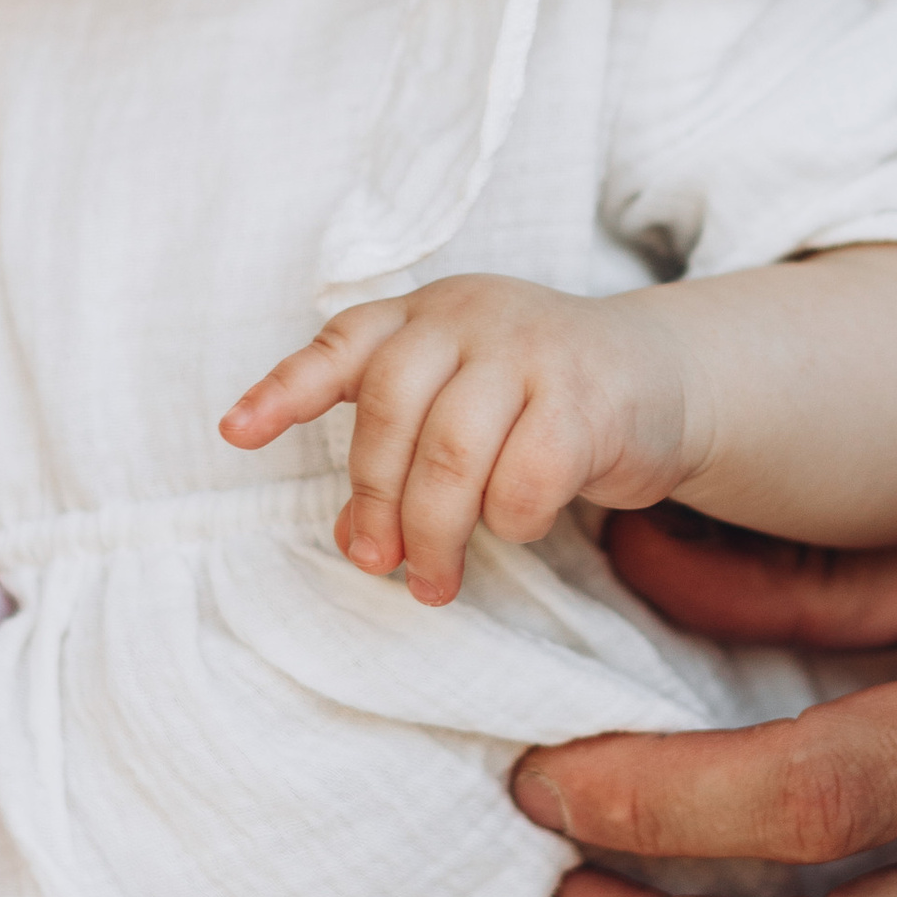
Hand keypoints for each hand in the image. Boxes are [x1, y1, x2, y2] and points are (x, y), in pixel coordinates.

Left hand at [225, 276, 692, 605]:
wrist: (660, 378)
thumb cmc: (539, 401)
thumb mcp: (462, 405)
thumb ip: (403, 453)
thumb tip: (353, 536)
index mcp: (425, 314)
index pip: (342, 345)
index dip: (284, 390)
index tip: (235, 434)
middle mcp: (471, 316)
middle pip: (391, 413)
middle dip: (377, 501)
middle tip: (375, 563)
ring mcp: (532, 349)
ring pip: (452, 454)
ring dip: (435, 533)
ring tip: (433, 582)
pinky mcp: (587, 398)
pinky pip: (524, 481)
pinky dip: (511, 521)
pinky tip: (519, 527)